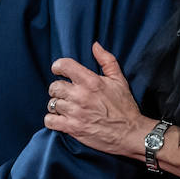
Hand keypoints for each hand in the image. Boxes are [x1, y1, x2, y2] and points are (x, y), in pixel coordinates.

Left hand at [45, 42, 151, 157]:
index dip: (58, 66)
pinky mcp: (73, 128)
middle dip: (58, 89)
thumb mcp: (119, 80)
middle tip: (65, 93)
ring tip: (65, 107)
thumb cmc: (125, 106)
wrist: (130, 133)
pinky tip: (60, 119)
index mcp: (91, 81)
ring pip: (52, 103)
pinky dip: (52, 120)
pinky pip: (49, 120)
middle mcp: (80, 96)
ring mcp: (75, 113)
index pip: (64, 65)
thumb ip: (107, 60)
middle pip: (54, 86)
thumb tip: (95, 45)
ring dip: (57, 105)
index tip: (58, 70)